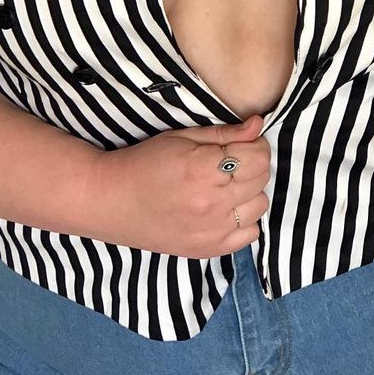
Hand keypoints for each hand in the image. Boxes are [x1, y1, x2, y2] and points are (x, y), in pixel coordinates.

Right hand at [85, 113, 270, 256]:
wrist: (111, 201)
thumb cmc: (144, 163)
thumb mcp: (181, 138)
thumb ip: (224, 134)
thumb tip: (257, 124)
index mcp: (204, 169)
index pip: (259, 156)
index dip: (254, 145)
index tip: (240, 144)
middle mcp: (211, 203)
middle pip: (262, 178)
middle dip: (252, 165)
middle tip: (230, 162)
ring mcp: (211, 231)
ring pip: (260, 206)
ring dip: (249, 192)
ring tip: (225, 186)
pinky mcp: (208, 250)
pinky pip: (250, 235)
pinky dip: (243, 220)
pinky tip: (223, 210)